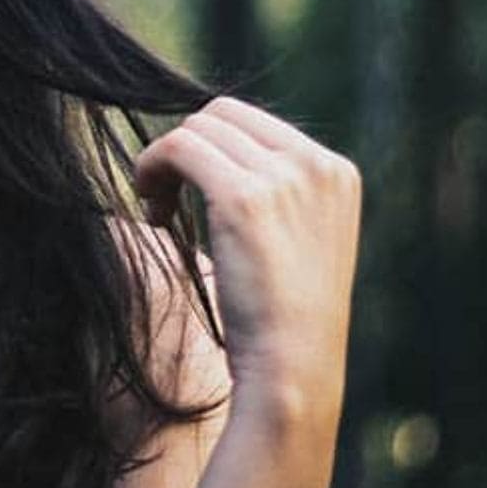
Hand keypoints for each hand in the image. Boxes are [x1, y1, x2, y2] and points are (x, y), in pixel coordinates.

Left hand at [134, 96, 361, 417]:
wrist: (293, 371)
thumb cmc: (283, 321)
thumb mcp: (298, 242)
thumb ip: (275, 193)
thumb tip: (215, 150)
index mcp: (334, 171)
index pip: (251, 121)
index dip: (209, 148)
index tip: (189, 190)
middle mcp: (316, 165)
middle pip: (220, 116)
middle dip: (185, 150)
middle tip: (165, 202)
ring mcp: (284, 178)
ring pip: (195, 129)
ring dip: (163, 162)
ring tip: (159, 212)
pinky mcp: (245, 197)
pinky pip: (178, 148)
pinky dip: (151, 167)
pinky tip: (152, 212)